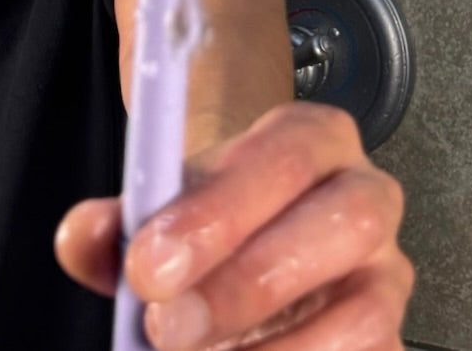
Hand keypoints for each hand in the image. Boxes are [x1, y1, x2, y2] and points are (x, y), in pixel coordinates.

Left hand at [55, 101, 412, 348]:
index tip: (149, 265)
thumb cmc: (213, 218)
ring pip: (365, 315)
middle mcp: (367, 197)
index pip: (283, 157)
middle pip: (344, 224)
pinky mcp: (388, 336)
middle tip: (168, 326)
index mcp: (313, 139)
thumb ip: (119, 219)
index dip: (219, 213)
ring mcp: (386, 275)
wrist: (252, 236)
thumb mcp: (164, 203)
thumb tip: (84, 236)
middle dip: (248, 283)